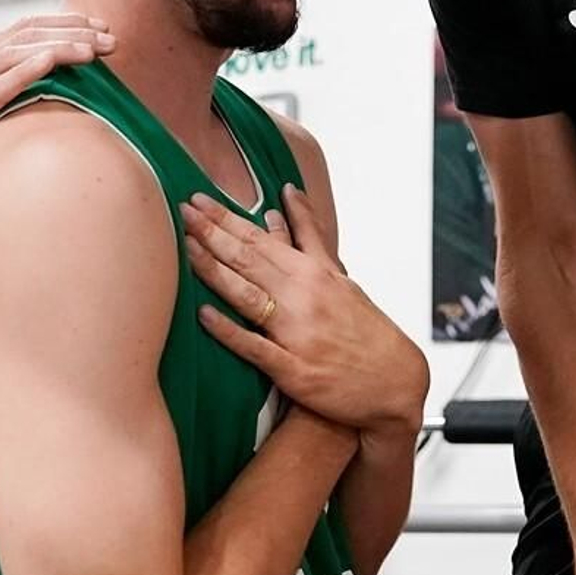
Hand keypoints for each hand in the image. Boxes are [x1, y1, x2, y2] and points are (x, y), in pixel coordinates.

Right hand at [0, 15, 113, 202]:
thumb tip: (41, 104)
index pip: (25, 31)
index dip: (64, 24)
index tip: (99, 29)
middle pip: (28, 35)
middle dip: (73, 32)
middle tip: (112, 38)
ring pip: (17, 53)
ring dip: (59, 47)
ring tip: (94, 48)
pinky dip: (25, 71)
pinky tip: (51, 62)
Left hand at [180, 185, 428, 433]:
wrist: (395, 381)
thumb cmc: (362, 327)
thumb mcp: (338, 274)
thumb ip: (308, 234)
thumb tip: (287, 194)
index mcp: (312, 273)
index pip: (260, 239)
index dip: (224, 219)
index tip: (196, 201)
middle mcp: (303, 298)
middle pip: (249, 260)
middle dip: (211, 235)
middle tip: (179, 212)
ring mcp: (297, 334)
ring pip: (248, 296)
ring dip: (214, 272)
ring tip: (184, 250)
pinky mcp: (294, 370)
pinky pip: (255, 348)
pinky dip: (229, 331)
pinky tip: (204, 316)